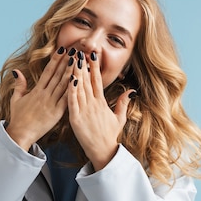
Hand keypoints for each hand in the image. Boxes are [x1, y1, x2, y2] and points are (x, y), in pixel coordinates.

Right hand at [6, 48, 72, 149]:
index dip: (55, 59)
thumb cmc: (18, 118)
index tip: (62, 49)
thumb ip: (19, 85)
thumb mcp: (16, 100)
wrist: (21, 134)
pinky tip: (80, 81)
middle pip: (58, 75)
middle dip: (66, 62)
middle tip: (75, 50)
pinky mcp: (56, 113)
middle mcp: (44, 95)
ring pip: (63, 85)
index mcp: (36, 91)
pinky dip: (73, 89)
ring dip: (72, 72)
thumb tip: (17, 71)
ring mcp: (51, 103)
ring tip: (79, 61)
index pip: (48, 71)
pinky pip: (66, 99)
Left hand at [67, 52, 135, 170]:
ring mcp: (84, 111)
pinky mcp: (76, 119)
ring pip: (79, 88)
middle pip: (87, 81)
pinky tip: (69, 80)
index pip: (97, 81)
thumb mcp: (119, 118)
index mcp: (101, 103)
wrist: (103, 151)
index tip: (93, 54)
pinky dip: (71, 91)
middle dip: (83, 65)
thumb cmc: (109, 136)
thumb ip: (123, 103)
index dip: (94, 67)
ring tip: (73, 59)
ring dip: (76, 73)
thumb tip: (131, 90)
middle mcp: (93, 105)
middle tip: (80, 50)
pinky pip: (72, 102)